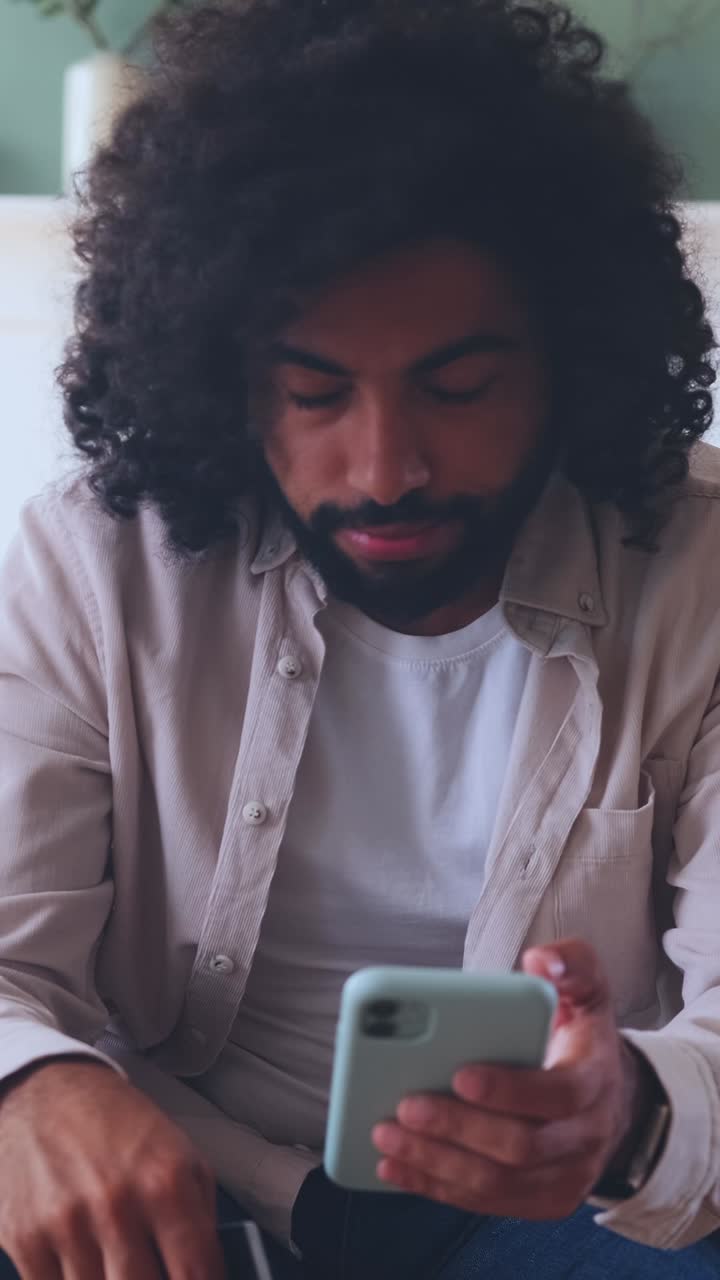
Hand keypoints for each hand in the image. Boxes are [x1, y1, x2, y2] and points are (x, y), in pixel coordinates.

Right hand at [0, 1057, 225, 1278]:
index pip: (195, 1273)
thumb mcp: (180, 1152)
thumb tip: (208, 1272)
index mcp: (165, 1182)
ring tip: (116, 1264)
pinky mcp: (26, 1238)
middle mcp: (117, 1204)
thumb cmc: (118, 1125)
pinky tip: (84, 1264)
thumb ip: (201, 1215)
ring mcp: (68, 1225)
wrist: (47, 1092)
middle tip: (151, 1272)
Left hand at [372, 939, 656, 1219]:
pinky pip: (485, 1203)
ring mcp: (564, 1178)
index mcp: (594, 1082)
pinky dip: (435, 1187)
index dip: (507, 1090)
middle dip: (457, 1128)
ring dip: (436, 1163)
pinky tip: (395, 1166)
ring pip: (497, 1185)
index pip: (556, 1094)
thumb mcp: (588, 989)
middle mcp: (585, 1138)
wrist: (613, 1099)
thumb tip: (542, 961)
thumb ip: (572, 964)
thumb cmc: (581, 1037)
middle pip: (520, 1148)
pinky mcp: (538, 1202)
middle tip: (404, 1105)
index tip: (458, 1074)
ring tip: (386, 1136)